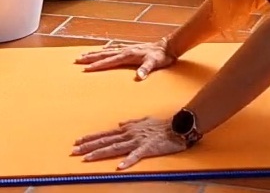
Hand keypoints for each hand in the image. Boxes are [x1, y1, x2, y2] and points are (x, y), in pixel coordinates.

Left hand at [72, 117, 186, 169]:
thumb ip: (132, 123)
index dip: (91, 138)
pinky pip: (136, 156)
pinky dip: (128, 161)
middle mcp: (130, 134)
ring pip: (115, 148)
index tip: (77, 142)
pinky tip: (119, 167)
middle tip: (73, 151)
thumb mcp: (145, 121)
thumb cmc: (162, 125)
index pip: (106, 134)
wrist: (179, 126)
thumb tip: (120, 124)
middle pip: (106, 141)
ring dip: (101, 153)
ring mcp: (138, 141)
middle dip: (89, 146)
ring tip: (87, 159)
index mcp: (129, 129)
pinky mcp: (148, 148)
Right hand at [74, 40, 176, 79]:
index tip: (85, 69)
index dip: (97, 65)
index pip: (109, 61)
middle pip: (104, 53)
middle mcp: (126, 50)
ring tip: (83, 54)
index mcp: (128, 55)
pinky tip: (103, 49)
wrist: (169, 46)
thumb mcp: (155, 64)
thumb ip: (146, 69)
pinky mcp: (131, 48)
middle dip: (91, 57)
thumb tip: (139, 77)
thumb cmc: (162, 57)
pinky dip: (106, 49)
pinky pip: (114, 48)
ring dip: (95, 53)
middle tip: (77, 60)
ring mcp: (128, 48)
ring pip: (108, 50)